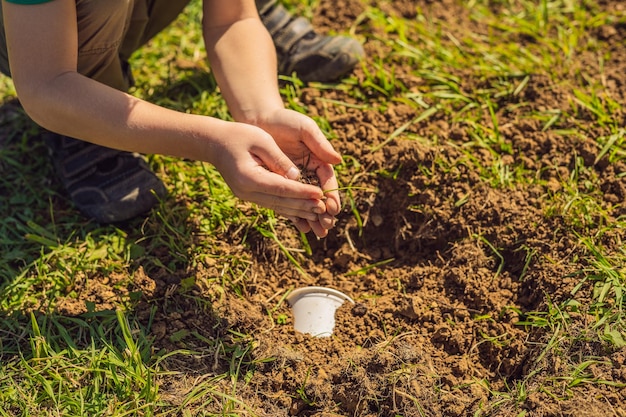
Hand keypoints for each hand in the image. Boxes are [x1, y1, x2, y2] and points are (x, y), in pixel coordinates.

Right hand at [209, 121, 334, 236]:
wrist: (214, 142)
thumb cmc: (239, 135)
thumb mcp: (261, 140)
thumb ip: (279, 159)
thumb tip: (297, 176)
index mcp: (249, 178)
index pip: (282, 188)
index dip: (303, 192)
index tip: (321, 195)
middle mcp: (247, 191)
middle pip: (281, 202)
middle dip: (304, 205)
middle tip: (324, 209)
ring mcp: (247, 196)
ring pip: (277, 206)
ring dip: (298, 210)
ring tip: (317, 213)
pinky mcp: (249, 195)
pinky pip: (272, 204)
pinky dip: (287, 209)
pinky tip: (301, 212)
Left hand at [251, 108, 342, 236]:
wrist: (259, 120)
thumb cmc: (284, 120)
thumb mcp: (304, 128)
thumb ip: (319, 143)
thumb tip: (338, 160)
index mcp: (319, 159)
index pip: (328, 181)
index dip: (332, 194)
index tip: (333, 207)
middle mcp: (310, 172)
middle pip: (320, 195)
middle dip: (325, 212)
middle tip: (328, 226)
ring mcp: (296, 179)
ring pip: (307, 202)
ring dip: (313, 218)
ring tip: (319, 234)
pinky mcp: (282, 184)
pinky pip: (290, 201)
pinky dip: (297, 215)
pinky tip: (303, 228)